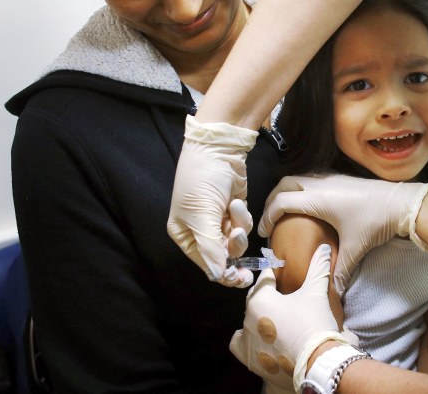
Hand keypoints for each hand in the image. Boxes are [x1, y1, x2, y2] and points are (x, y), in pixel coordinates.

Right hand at [167, 115, 257, 287]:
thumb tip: (218, 277)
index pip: (206, 264)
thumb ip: (210, 248)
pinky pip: (243, 225)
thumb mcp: (202, 215)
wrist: (219, 150)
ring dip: (238, 228)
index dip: (223, 273)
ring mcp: (218, 221)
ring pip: (236, 241)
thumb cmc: (202, 181)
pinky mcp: (234, 211)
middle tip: (242, 246)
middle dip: (233, 248)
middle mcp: (200, 231)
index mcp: (184, 235)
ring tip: (234, 208)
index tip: (240, 278)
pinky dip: (242, 216)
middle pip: (223, 256)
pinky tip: (236, 201)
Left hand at [230, 244, 347, 391]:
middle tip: (284, 297)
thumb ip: (318, 267)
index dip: (274, 273)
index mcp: (259, 300)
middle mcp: (247, 319)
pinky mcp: (250, 360)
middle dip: (267, 296)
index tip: (280, 271)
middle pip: (255, 299)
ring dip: (257, 318)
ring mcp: (247, 341)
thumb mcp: (316, 292)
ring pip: (247, 321)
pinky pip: (240, 344)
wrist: (317, 362)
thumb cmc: (314, 322)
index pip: (264, 278)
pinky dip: (247, 340)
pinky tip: (261, 339)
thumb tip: (324, 248)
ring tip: (275, 319)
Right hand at [258, 174, 427, 294]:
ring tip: (284, 210)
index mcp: (318, 199)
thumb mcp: (356, 248)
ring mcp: (332, 178)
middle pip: (285, 183)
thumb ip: (340, 270)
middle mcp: (321, 184)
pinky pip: (313, 177)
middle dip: (272, 199)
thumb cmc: (376, 222)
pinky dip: (302, 188)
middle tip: (269, 217)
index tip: (263, 232)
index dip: (267, 216)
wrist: (403, 203)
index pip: (281, 203)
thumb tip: (333, 292)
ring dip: (287, 190)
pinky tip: (308, 203)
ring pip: (299, 177)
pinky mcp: (342, 177)